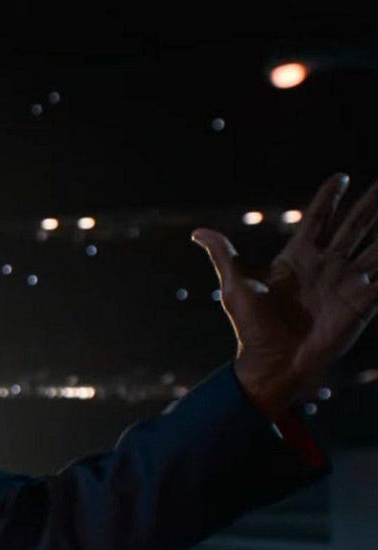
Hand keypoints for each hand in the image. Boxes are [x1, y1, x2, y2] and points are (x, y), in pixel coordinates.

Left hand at [191, 172, 377, 419]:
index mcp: (298, 256)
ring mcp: (347, 282)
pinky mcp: (363, 302)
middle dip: (370, 204)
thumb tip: (198, 232)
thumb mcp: (235, 285)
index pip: (319, 219)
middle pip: (355, 225)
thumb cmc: (252, 327)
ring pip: (376, 246)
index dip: (330, 198)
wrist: (272, 362)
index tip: (341, 177)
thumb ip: (224, 255)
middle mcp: (327, 264)